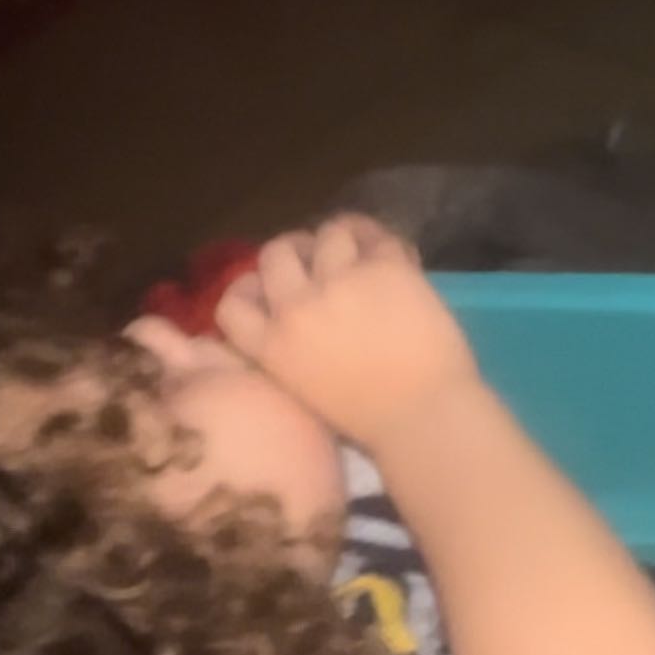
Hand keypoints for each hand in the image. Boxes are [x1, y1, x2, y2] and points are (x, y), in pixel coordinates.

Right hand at [216, 217, 477, 449]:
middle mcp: (297, 307)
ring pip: (326, 234)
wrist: (423, 414)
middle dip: (293, 254)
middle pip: (274, 254)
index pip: (231, 303)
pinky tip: (388, 251)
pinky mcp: (385, 268)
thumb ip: (286, 350)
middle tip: (316, 262)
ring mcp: (341, 282)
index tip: (270, 289)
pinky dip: (377, 238)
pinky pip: (374, 234)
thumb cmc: (368, 420)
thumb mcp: (303, 390)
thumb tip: (289, 315)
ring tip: (357, 253)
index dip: (249, 288)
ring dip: (340, 241)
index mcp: (272, 348)